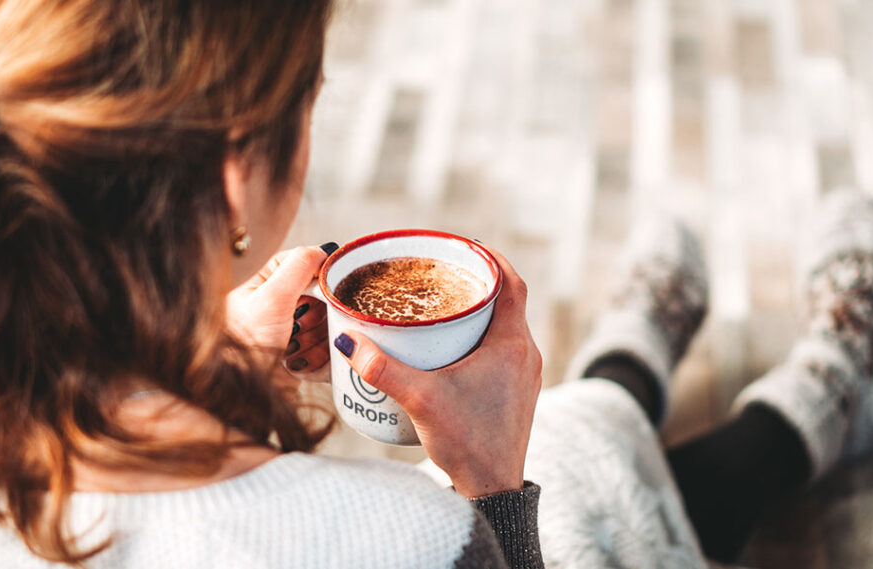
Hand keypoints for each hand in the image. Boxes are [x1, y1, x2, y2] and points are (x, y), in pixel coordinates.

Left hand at [226, 245, 333, 381]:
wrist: (245, 397)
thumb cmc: (245, 348)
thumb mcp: (270, 298)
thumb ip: (298, 267)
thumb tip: (324, 249)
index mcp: (263, 286)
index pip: (300, 262)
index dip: (317, 272)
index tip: (326, 283)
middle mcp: (277, 307)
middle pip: (320, 294)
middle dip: (318, 313)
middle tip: (301, 324)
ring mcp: (291, 332)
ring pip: (327, 322)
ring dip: (318, 338)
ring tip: (295, 349)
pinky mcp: (302, 357)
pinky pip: (327, 349)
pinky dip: (319, 357)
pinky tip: (300, 364)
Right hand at [333, 249, 541, 496]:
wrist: (493, 489)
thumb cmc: (468, 443)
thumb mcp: (420, 400)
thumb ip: (382, 369)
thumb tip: (347, 340)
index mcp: (513, 343)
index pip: (511, 282)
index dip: (489, 257)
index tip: (461, 246)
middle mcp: (525, 353)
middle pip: (504, 301)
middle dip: (472, 284)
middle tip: (437, 276)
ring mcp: (523, 374)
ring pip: (502, 326)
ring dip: (475, 313)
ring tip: (438, 306)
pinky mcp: (514, 392)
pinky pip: (500, 349)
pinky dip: (477, 338)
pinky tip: (447, 347)